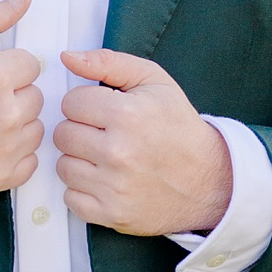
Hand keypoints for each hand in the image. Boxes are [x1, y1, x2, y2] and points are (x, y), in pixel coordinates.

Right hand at [0, 0, 43, 201]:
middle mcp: (7, 114)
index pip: (30, 64)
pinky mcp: (6, 176)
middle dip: (13, 96)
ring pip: (35, 126)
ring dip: (16, 125)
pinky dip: (13, 155)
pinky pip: (30, 159)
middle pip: (36, 95)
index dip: (6, 69)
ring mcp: (8, 148)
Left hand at [55, 49, 231, 236]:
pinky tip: (106, 180)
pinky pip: (70, 198)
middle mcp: (119, 152)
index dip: (88, 104)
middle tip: (106, 134)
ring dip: (80, 160)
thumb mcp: (154, 82)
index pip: (71, 102)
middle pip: (62, 134)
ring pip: (63, 166)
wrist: (210, 179)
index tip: (106, 111)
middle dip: (81, 130)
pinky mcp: (111, 214)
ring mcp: (114, 187)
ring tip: (107, 157)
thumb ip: (108, 63)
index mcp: (128, 115)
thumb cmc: (179, 128)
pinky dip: (84, 190)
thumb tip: (67, 58)